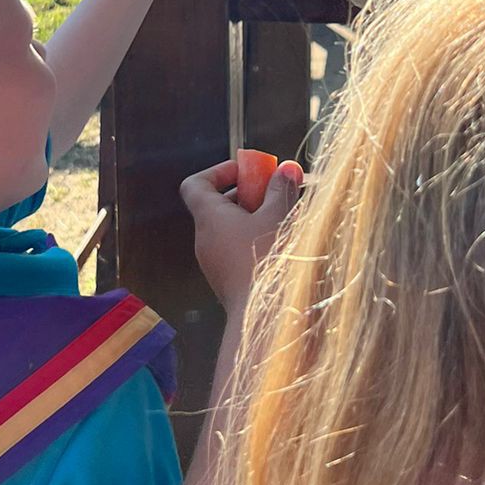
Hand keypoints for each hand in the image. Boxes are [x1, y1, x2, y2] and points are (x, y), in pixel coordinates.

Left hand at [180, 156, 301, 311]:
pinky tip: (284, 244)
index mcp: (209, 218)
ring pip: (232, 230)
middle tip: (278, 192)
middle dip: (250, 194)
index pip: (195, 185)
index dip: (218, 172)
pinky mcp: (229, 281)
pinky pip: (238, 250)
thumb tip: (287, 168)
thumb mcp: (279, 217)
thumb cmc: (267, 261)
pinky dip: (257, 240)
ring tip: (288, 218)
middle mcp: (205, 239)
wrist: (265, 316)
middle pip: (219, 205)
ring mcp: (215, 263)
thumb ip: (282, 190)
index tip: (247, 171)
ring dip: (258, 218)